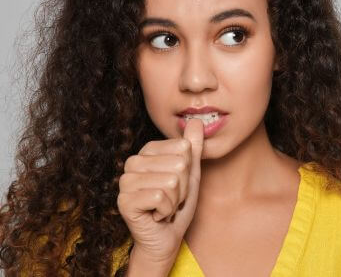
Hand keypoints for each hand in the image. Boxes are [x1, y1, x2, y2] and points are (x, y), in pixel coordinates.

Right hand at [117, 118, 203, 268]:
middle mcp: (133, 162)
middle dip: (182, 188)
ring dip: (175, 201)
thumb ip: (193, 148)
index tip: (178, 185)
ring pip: (171, 181)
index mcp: (147, 151)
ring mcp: (125, 181)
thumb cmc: (177, 205)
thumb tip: (197, 121)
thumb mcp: (191, 174)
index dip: (188, 171)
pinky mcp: (124, 201)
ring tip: (164, 207)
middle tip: (170, 199)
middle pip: (179, 165)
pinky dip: (166, 211)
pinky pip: (160, 197)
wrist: (165, 238)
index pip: (183, 149)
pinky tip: (156, 215)